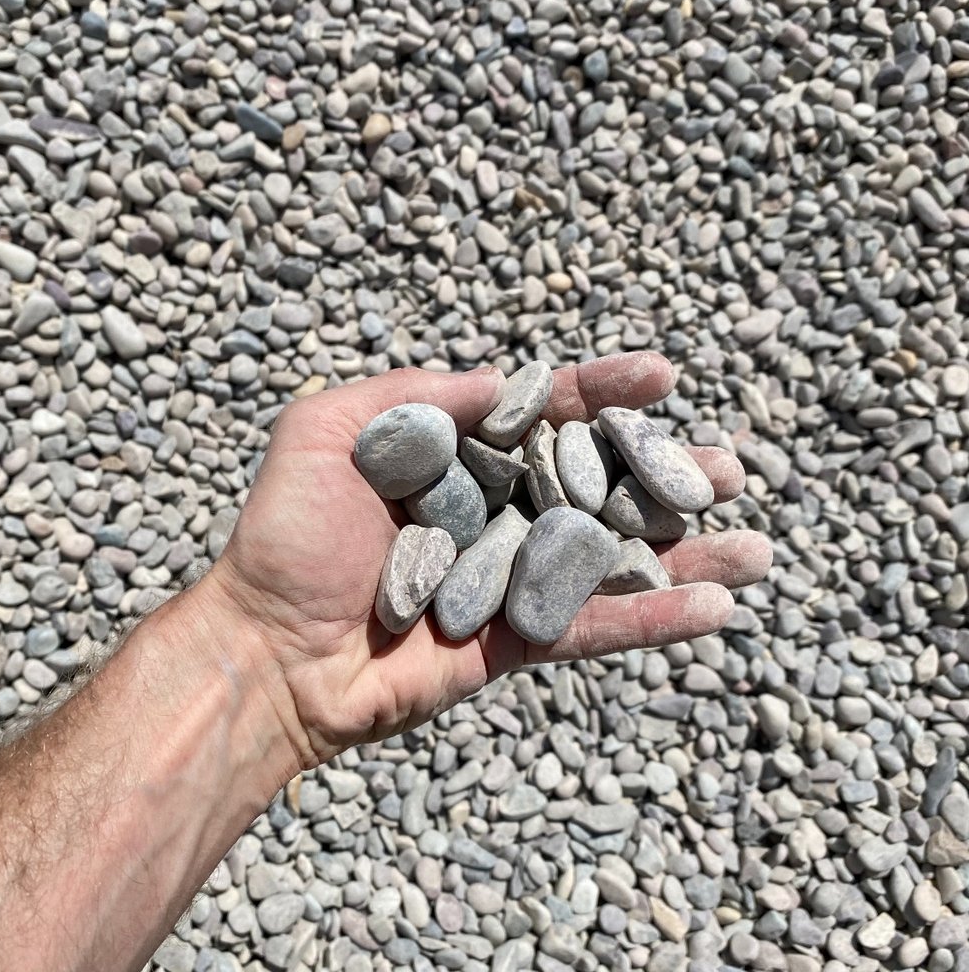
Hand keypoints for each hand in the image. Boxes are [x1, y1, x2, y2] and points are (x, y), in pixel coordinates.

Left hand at [209, 354, 770, 775]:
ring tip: (757, 545)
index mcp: (459, 459)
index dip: (603, 392)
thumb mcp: (328, 429)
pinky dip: (655, 620)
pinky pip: (594, 628)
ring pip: (611, 559)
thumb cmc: (288, 533)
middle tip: (729, 466)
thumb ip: (418, 395)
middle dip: (665, 474)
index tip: (662, 374)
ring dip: (686, 552)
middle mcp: (494, 514)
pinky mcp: (515, 642)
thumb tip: (508, 381)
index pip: (545, 416)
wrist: (267, 648)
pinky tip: (720, 609)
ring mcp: (509, 580)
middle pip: (596, 486)